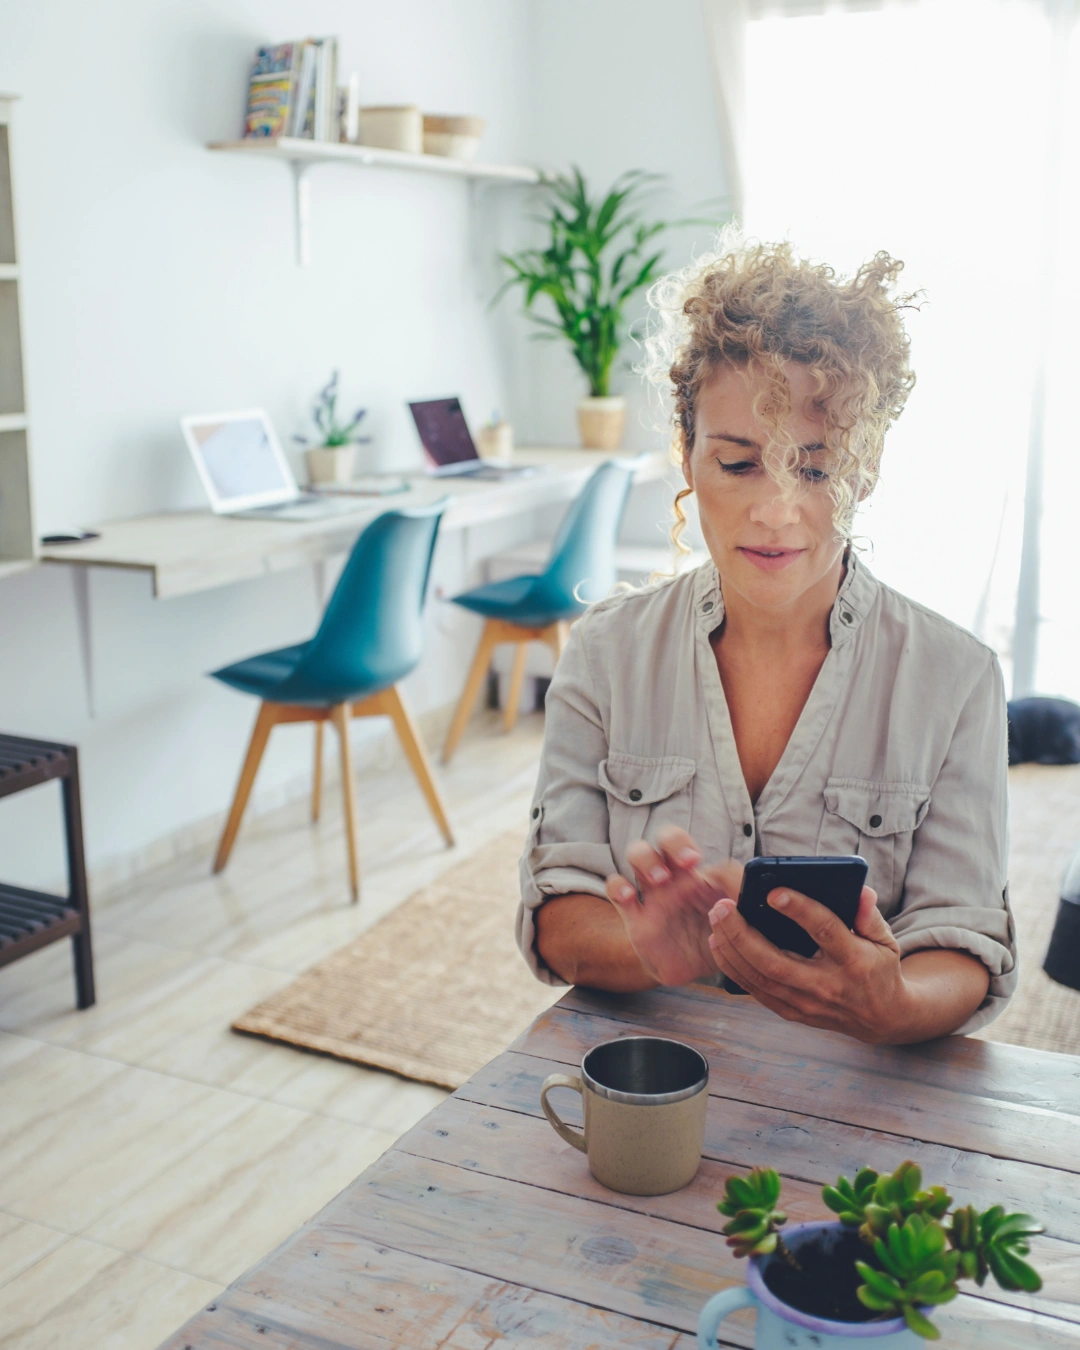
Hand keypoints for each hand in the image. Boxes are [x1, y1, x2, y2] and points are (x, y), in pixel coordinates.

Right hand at [605, 827, 742, 986]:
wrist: (695, 969)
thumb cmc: (716, 933)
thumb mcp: (735, 915)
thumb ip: (743, 896)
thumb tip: (749, 880)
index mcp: (693, 874)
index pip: (683, 843)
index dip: (685, 844)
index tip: (695, 860)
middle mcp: (671, 878)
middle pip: (660, 840)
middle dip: (670, 842)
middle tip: (685, 864)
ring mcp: (651, 895)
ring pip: (636, 854)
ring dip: (646, 860)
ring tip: (660, 880)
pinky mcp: (636, 919)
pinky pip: (617, 890)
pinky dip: (620, 887)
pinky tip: (630, 897)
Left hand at [707, 884, 915, 1043]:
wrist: (884, 1017)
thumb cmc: (879, 967)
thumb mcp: (886, 939)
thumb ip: (869, 914)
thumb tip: (859, 891)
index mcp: (854, 960)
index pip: (823, 931)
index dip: (799, 910)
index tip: (774, 891)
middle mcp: (827, 985)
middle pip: (776, 961)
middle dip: (742, 933)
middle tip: (722, 907)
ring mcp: (808, 1003)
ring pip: (760, 978)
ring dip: (731, 950)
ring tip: (716, 921)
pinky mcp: (794, 1013)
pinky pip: (758, 992)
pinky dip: (734, 970)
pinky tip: (719, 946)